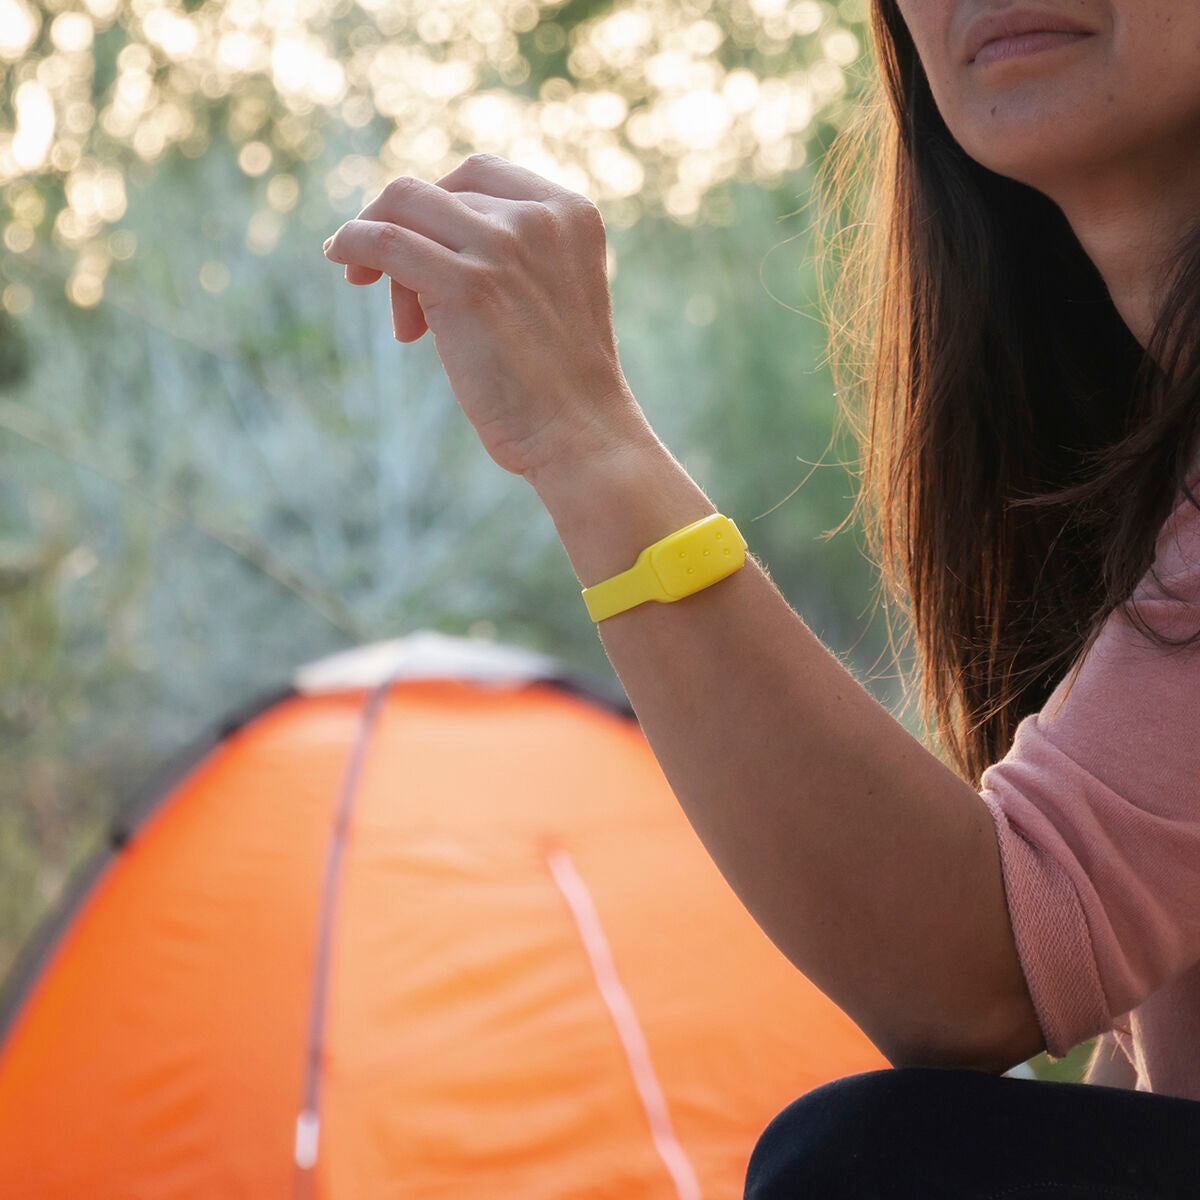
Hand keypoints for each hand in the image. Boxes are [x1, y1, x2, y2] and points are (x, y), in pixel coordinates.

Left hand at [322, 153, 643, 480]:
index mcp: (570, 211)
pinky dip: (352, 242)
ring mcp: (503, 246)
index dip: (436, 204)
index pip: (478, 175)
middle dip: (410, 235)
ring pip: (405, 206)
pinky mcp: (466, 284)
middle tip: (401, 298)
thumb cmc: (558, 380)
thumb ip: (507, 251)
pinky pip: (385, 241)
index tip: (420, 243)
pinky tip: (340, 256)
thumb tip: (413, 232)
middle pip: (439, 193)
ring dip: (380, 244)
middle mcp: (539, 217)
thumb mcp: (549, 291)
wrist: (580, 433)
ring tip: (387, 304)